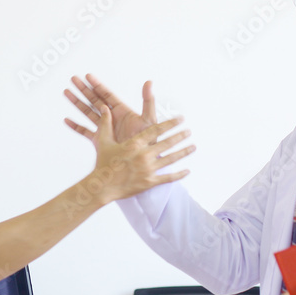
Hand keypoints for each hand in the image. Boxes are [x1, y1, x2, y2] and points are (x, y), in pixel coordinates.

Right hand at [64, 73, 156, 143]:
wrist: (141, 161)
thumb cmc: (150, 141)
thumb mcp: (149, 119)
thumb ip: (148, 100)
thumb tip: (149, 82)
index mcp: (122, 111)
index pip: (107, 94)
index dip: (97, 85)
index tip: (88, 76)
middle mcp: (111, 117)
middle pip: (94, 100)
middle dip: (83, 89)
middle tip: (73, 79)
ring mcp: (104, 128)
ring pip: (87, 112)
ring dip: (77, 102)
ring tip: (66, 92)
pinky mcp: (99, 140)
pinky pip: (84, 131)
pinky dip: (75, 126)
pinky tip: (66, 120)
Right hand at [66, 87, 193, 203]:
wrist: (102, 187)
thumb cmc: (103, 163)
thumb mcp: (104, 142)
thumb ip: (106, 124)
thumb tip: (105, 108)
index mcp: (135, 144)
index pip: (157, 130)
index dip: (170, 124)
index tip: (180, 119)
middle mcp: (144, 155)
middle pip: (167, 143)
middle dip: (180, 136)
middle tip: (189, 131)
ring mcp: (148, 169)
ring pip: (171, 159)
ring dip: (184, 152)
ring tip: (193, 146)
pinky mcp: (150, 182)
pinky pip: (168, 178)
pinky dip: (179, 174)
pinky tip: (188, 170)